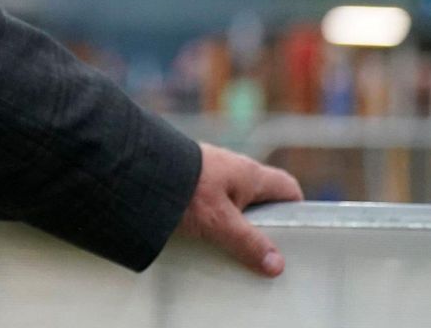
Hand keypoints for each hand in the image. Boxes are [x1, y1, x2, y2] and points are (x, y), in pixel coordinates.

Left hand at [175, 143, 303, 275]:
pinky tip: (199, 232)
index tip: (294, 233)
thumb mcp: (219, 221)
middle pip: (259, 196)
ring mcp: (208, 171)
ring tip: (226, 246)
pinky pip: (207, 198)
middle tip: (257, 249)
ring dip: (231, 220)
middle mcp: (232, 169)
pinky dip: (208, 215)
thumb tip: (276, 265)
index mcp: (249, 174)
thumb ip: (247, 242)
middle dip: (260, 222)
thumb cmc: (182, 186)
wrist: (134, 165)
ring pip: (231, 199)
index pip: (286, 187)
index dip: (295, 209)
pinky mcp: (186, 177)